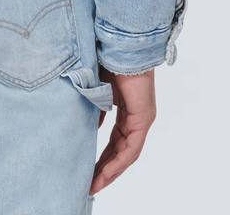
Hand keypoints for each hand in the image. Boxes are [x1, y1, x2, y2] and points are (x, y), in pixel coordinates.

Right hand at [90, 68, 156, 195]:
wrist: (118, 43)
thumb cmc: (105, 57)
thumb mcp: (94, 88)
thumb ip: (93, 107)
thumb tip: (86, 126)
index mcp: (124, 107)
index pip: (114, 138)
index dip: (101, 155)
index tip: (87, 169)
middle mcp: (135, 116)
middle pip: (120, 149)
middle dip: (104, 168)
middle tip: (88, 183)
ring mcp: (141, 118)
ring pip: (127, 153)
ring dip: (110, 170)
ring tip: (94, 185)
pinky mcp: (143, 118)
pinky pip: (132, 148)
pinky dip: (118, 162)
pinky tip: (106, 173)